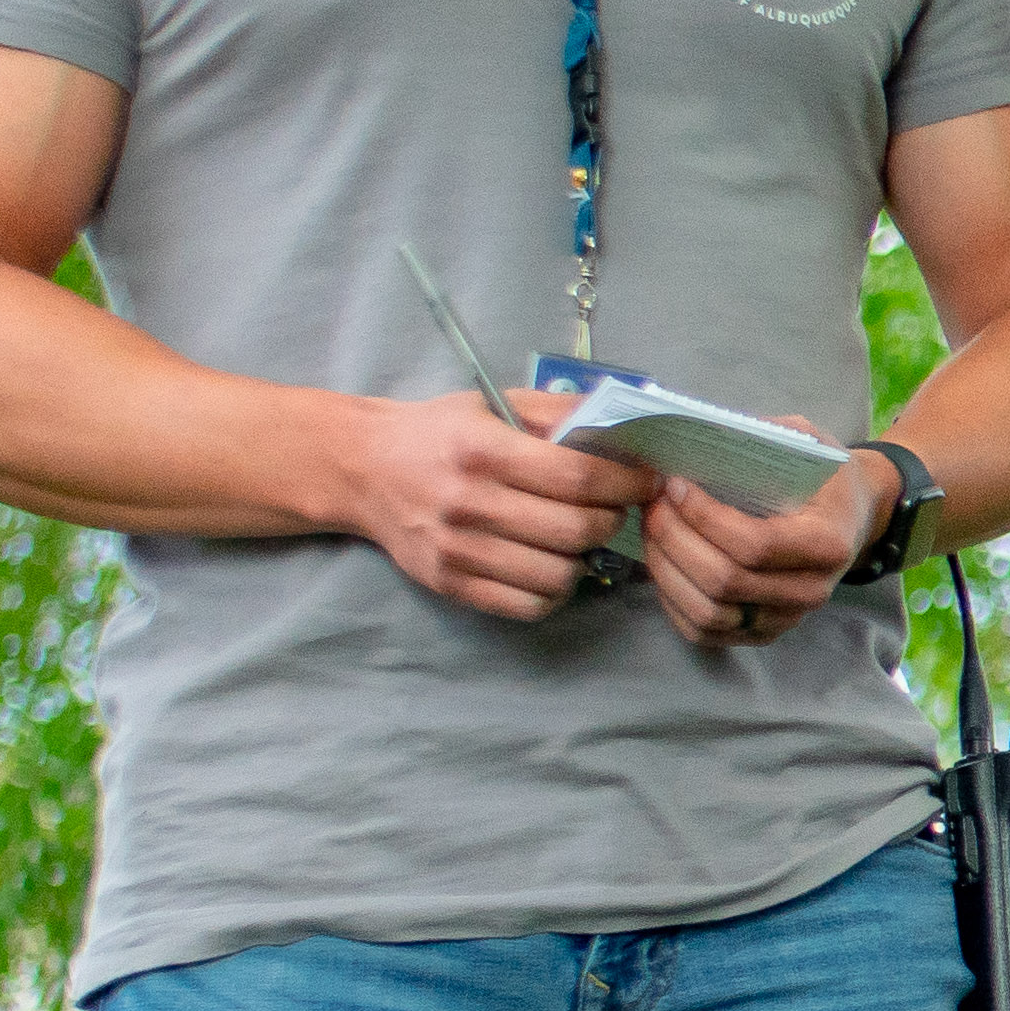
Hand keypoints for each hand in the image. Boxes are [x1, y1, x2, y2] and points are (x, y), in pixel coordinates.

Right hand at [342, 389, 655, 619]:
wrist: (364, 469)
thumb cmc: (438, 433)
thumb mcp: (492, 405)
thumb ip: (557, 413)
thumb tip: (623, 427)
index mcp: (483, 450)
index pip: (577, 476)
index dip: (625, 482)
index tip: (645, 481)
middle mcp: (470, 502)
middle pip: (575, 528)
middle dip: (612, 520)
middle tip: (615, 510)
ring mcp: (458, 550)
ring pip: (557, 574)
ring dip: (584, 559)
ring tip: (580, 539)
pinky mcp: (450, 584)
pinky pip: (527, 605)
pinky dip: (554, 592)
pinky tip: (552, 568)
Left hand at [644, 447, 897, 651]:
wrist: (853, 517)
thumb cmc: (824, 477)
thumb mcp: (807, 441)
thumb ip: (762, 435)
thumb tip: (696, 434)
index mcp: (828, 543)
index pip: (755, 545)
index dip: (704, 517)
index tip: (675, 485)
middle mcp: (811, 590)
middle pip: (725, 581)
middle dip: (676, 540)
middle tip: (653, 505)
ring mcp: (787, 618)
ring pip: (709, 613)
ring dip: (667, 570)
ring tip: (652, 531)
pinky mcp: (763, 633)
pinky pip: (705, 632)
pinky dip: (673, 601)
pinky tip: (663, 563)